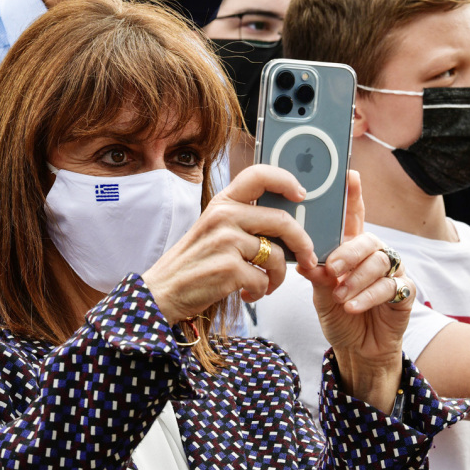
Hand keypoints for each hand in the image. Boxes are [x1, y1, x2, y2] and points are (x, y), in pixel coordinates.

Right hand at [143, 165, 316, 324]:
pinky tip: (247, 294)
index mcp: (222, 203)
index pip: (258, 175)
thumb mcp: (213, 230)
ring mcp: (226, 242)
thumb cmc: (193, 263)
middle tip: (307, 256)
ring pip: (277, 256)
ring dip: (278, 276)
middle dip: (302, 242)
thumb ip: (242, 220)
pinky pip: (263, 280)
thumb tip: (286, 225)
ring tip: (266, 284)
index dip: (285, 180)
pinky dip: (260, 292)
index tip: (301, 194)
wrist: (163, 291)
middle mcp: (224, 216)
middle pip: (282, 220)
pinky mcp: (229, 269)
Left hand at [298, 171, 413, 410]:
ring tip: (339, 296)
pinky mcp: (405, 294)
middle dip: (348, 252)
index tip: (349, 173)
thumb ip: (316, 275)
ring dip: (356, 280)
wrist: (358, 350)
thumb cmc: (338, 315)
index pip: (354, 217)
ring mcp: (392, 273)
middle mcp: (374, 256)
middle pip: (368, 239)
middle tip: (331, 268)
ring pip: (379, 262)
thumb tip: (304, 260)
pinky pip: (391, 286)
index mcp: (352, 249)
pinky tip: (353, 306)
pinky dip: (368, 296)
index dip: (353, 195)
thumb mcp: (320, 295)